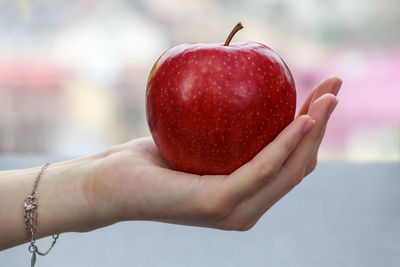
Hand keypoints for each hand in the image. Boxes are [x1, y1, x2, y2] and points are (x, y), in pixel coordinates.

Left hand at [85, 76, 341, 230]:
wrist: (111, 183)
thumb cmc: (152, 161)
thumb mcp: (200, 143)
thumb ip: (230, 136)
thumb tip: (251, 100)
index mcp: (245, 197)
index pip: (290, 165)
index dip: (313, 132)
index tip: (325, 96)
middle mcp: (246, 209)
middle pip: (297, 167)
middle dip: (321, 126)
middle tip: (336, 88)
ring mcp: (233, 211)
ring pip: (287, 169)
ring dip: (312, 132)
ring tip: (328, 97)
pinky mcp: (217, 204)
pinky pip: (260, 169)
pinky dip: (284, 145)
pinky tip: (301, 119)